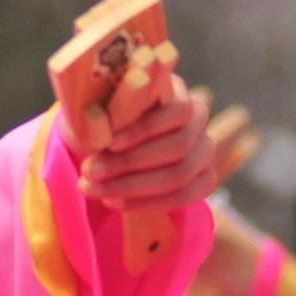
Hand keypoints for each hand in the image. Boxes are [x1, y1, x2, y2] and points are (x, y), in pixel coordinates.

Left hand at [77, 83, 233, 214]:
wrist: (112, 142)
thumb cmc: (103, 118)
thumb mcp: (97, 108)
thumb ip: (100, 114)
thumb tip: (98, 133)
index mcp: (176, 91)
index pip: (177, 110)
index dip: (145, 129)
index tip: (110, 143)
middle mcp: (198, 120)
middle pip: (178, 146)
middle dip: (129, 163)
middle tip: (90, 171)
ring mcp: (205, 151)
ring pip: (180, 175)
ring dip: (131, 186)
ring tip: (93, 188)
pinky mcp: (204, 180)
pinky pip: (183, 198)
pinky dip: (145, 203)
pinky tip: (114, 202)